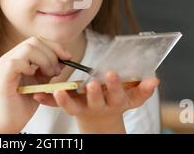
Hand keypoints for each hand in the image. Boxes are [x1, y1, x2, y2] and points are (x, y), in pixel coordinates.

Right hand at [0, 36, 70, 132]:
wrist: (9, 121)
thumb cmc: (23, 103)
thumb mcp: (41, 82)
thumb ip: (49, 68)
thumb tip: (64, 58)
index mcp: (18, 56)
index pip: (37, 40)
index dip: (54, 46)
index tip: (67, 57)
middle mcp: (9, 56)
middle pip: (34, 41)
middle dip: (52, 53)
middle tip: (57, 71)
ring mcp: (5, 63)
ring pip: (28, 48)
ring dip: (45, 60)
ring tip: (48, 75)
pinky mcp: (4, 73)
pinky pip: (18, 61)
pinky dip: (31, 67)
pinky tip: (33, 76)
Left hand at [33, 71, 158, 132]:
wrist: (100, 119)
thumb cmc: (116, 101)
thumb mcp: (132, 97)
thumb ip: (143, 89)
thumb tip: (156, 80)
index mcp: (114, 101)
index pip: (117, 94)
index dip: (115, 85)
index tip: (113, 74)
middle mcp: (99, 105)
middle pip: (97, 100)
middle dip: (95, 92)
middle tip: (92, 83)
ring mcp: (83, 108)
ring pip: (74, 106)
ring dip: (66, 99)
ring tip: (58, 91)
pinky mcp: (70, 108)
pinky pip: (57, 106)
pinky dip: (47, 101)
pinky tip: (37, 94)